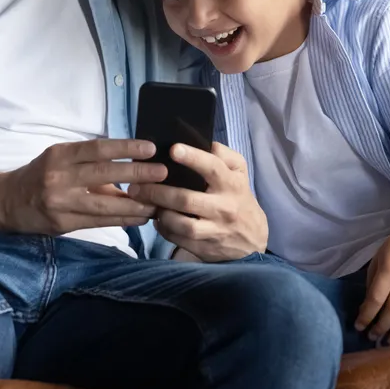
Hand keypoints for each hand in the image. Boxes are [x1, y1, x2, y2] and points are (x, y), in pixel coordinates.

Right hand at [0, 138, 166, 234]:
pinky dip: (121, 219)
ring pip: (104, 204)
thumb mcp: (60, 161)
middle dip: (137, 174)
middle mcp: (58, 177)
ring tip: (157, 202)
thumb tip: (132, 167)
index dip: (125, 148)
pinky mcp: (61, 224)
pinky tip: (140, 217)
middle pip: (103, 174)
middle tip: (162, 173)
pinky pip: (97, 222)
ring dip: (134, 204)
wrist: (6, 202)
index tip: (150, 148)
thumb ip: (91, 165)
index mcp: (59, 155)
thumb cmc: (40, 175)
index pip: (97, 149)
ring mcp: (60, 203)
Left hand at [127, 142, 267, 261]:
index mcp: (232, 184)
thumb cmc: (239, 197)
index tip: (173, 149)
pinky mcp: (204, 247)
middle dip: (158, 191)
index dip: (193, 158)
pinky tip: (156, 218)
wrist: (252, 239)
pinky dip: (163, 228)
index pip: (213, 168)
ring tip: (143, 201)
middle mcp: (224, 207)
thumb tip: (201, 140)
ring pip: (181, 223)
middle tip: (137, 184)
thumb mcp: (239, 172)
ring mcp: (214, 230)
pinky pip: (178, 239)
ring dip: (159, 212)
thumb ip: (223, 154)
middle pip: (187, 199)